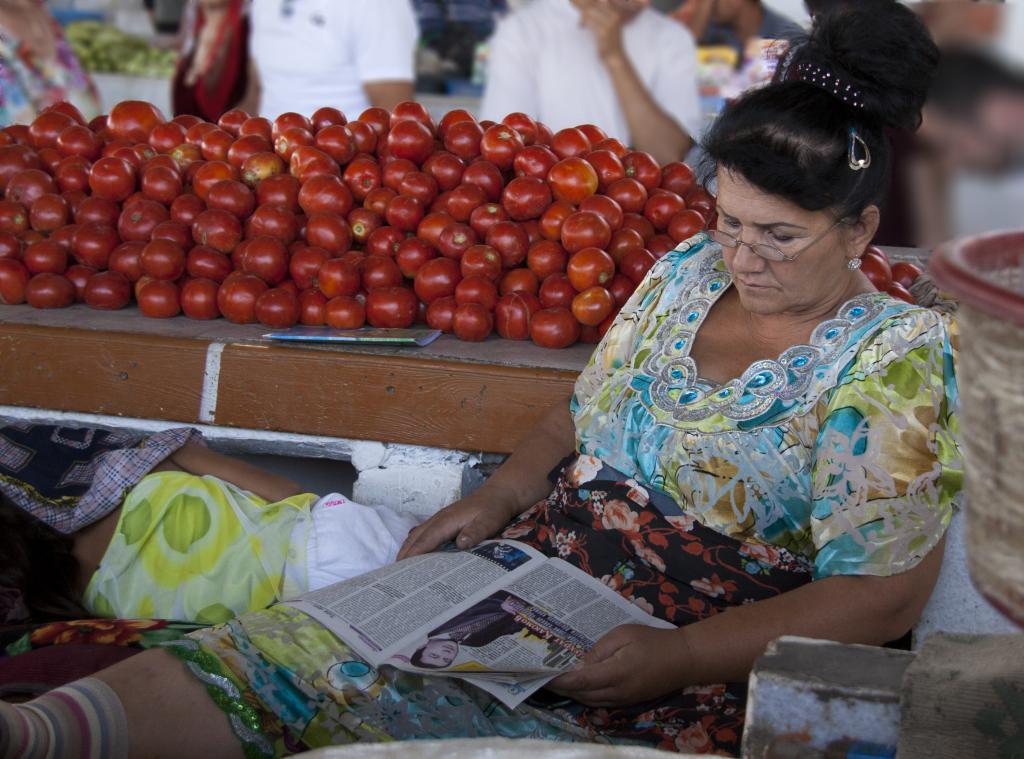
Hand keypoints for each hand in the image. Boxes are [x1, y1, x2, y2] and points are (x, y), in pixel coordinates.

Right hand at [396, 490, 516, 559]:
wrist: (498, 494)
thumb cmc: (493, 509)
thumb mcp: (489, 521)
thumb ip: (475, 532)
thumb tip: (460, 544)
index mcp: (447, 521)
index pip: (425, 541)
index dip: (413, 555)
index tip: (402, 570)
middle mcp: (439, 519)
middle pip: (415, 538)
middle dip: (404, 555)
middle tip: (394, 575)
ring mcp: (440, 519)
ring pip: (417, 535)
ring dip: (407, 550)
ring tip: (399, 569)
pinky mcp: (443, 521)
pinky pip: (423, 533)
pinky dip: (415, 544)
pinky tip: (415, 554)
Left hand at [547, 625, 691, 706]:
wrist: (684, 659)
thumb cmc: (652, 641)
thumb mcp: (623, 635)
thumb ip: (598, 650)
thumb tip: (577, 664)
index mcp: (615, 674)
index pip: (579, 680)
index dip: (558, 679)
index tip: (540, 673)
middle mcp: (617, 693)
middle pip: (581, 694)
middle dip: (560, 687)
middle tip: (541, 675)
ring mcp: (623, 700)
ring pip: (589, 701)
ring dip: (571, 692)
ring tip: (554, 680)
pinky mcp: (627, 701)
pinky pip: (599, 702)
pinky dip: (584, 695)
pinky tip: (577, 684)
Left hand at [577, 1, 629, 61]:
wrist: (615, 57)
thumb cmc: (610, 42)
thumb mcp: (609, 26)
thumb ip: (603, 16)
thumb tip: (591, 7)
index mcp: (617, 13)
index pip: (601, 2)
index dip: (590, 6)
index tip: (584, 13)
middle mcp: (615, 17)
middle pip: (594, 6)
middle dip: (584, 12)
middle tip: (581, 20)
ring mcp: (610, 24)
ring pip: (590, 13)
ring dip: (582, 18)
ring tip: (581, 24)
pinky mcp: (603, 32)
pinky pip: (589, 22)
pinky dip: (583, 23)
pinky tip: (581, 27)